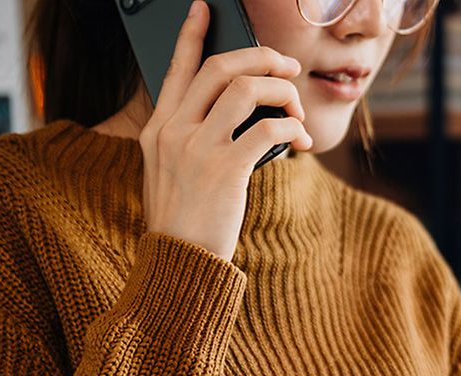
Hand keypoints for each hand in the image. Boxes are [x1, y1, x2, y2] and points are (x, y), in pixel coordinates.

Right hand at [141, 0, 313, 261]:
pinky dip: (293, 127)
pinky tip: (302, 139)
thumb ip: (194, 140)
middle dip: (261, 56)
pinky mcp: (226, 169)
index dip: (192, 34)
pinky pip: (270, 128)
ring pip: (248, 89)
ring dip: (282, 91)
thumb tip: (243, 115)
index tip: (205, 8)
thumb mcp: (172, 174)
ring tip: (296, 110)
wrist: (180, 265)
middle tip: (287, 65)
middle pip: (220, 67)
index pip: (177, 69)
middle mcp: (173, 131)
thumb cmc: (184, 224)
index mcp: (158, 129)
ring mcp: (198, 148)